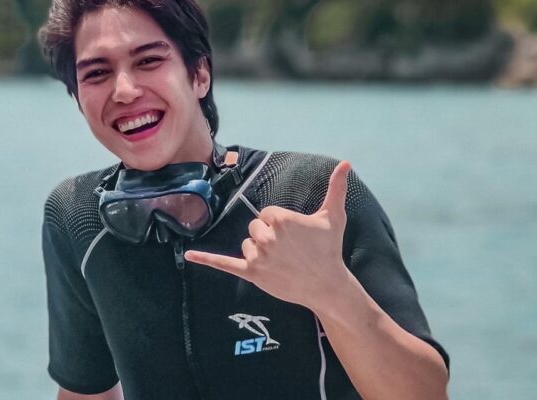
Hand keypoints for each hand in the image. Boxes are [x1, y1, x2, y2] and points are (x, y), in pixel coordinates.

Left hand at [184, 161, 351, 307]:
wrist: (327, 285)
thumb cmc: (329, 250)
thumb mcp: (334, 216)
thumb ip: (337, 188)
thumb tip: (346, 163)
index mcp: (281, 219)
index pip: (267, 214)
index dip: (280, 223)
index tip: (295, 236)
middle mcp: (267, 236)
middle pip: (255, 228)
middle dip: (269, 237)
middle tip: (289, 250)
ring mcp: (258, 256)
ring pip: (248, 245)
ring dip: (260, 251)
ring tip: (282, 262)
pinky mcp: (252, 274)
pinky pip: (224, 263)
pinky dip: (206, 259)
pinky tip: (189, 256)